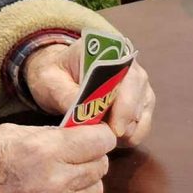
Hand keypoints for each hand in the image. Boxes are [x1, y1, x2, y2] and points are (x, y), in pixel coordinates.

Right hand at [0, 121, 112, 192]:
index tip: (90, 134)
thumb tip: (74, 134)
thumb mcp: (8, 134)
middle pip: (102, 166)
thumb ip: (47, 135)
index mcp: (44, 151)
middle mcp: (56, 182)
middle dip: (91, 156)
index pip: (101, 141)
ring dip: (84, 181)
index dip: (98, 135)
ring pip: (95, 190)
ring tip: (61, 176)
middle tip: (73, 154)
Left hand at [24, 46, 157, 148]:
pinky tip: (107, 136)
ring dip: (125, 133)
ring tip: (99, 136)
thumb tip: (83, 113)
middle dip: (123, 124)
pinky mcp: (140, 104)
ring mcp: (139, 86)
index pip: (128, 77)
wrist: (58, 75)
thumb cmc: (55, 74)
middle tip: (102, 139)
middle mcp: (131, 67)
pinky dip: (128, 137)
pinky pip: (142, 126)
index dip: (124, 104)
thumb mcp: (50, 80)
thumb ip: (65, 93)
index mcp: (111, 53)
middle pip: (139, 98)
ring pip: (142, 116)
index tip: (113, 128)